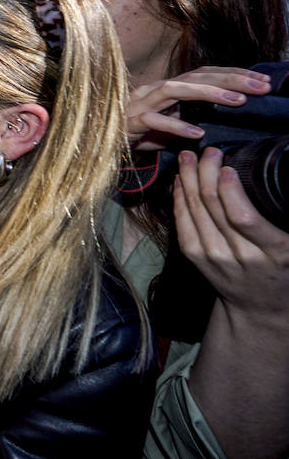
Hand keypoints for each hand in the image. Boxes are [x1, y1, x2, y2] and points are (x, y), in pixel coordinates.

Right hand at [126, 66, 270, 151]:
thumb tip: (221, 120)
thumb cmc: (136, 136)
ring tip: (237, 101)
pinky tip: (197, 133)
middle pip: (196, 77)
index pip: (204, 74)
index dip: (233, 75)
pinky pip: (155, 121)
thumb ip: (190, 118)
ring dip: (208, 93)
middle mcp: (155, 90)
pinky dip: (176, 125)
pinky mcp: (130, 122)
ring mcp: (141, 103)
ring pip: (176, 90)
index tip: (263, 81)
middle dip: (231, 80)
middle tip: (262, 86)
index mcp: (167, 89)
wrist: (97, 145)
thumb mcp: (170, 126)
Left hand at [174, 148, 288, 321]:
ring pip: (193, 209)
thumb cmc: (284, 272)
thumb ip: (283, 219)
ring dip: (189, 178)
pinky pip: (181, 220)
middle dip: (206, 172)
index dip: (230, 189)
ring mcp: (213, 256)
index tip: (227, 166)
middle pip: (212, 206)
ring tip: (189, 157)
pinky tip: (180, 179)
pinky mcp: (194, 256)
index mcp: (273, 252)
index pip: (242, 218)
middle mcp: (240, 255)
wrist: (259, 307)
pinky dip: (179, 196)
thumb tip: (281, 183)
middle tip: (208, 151)